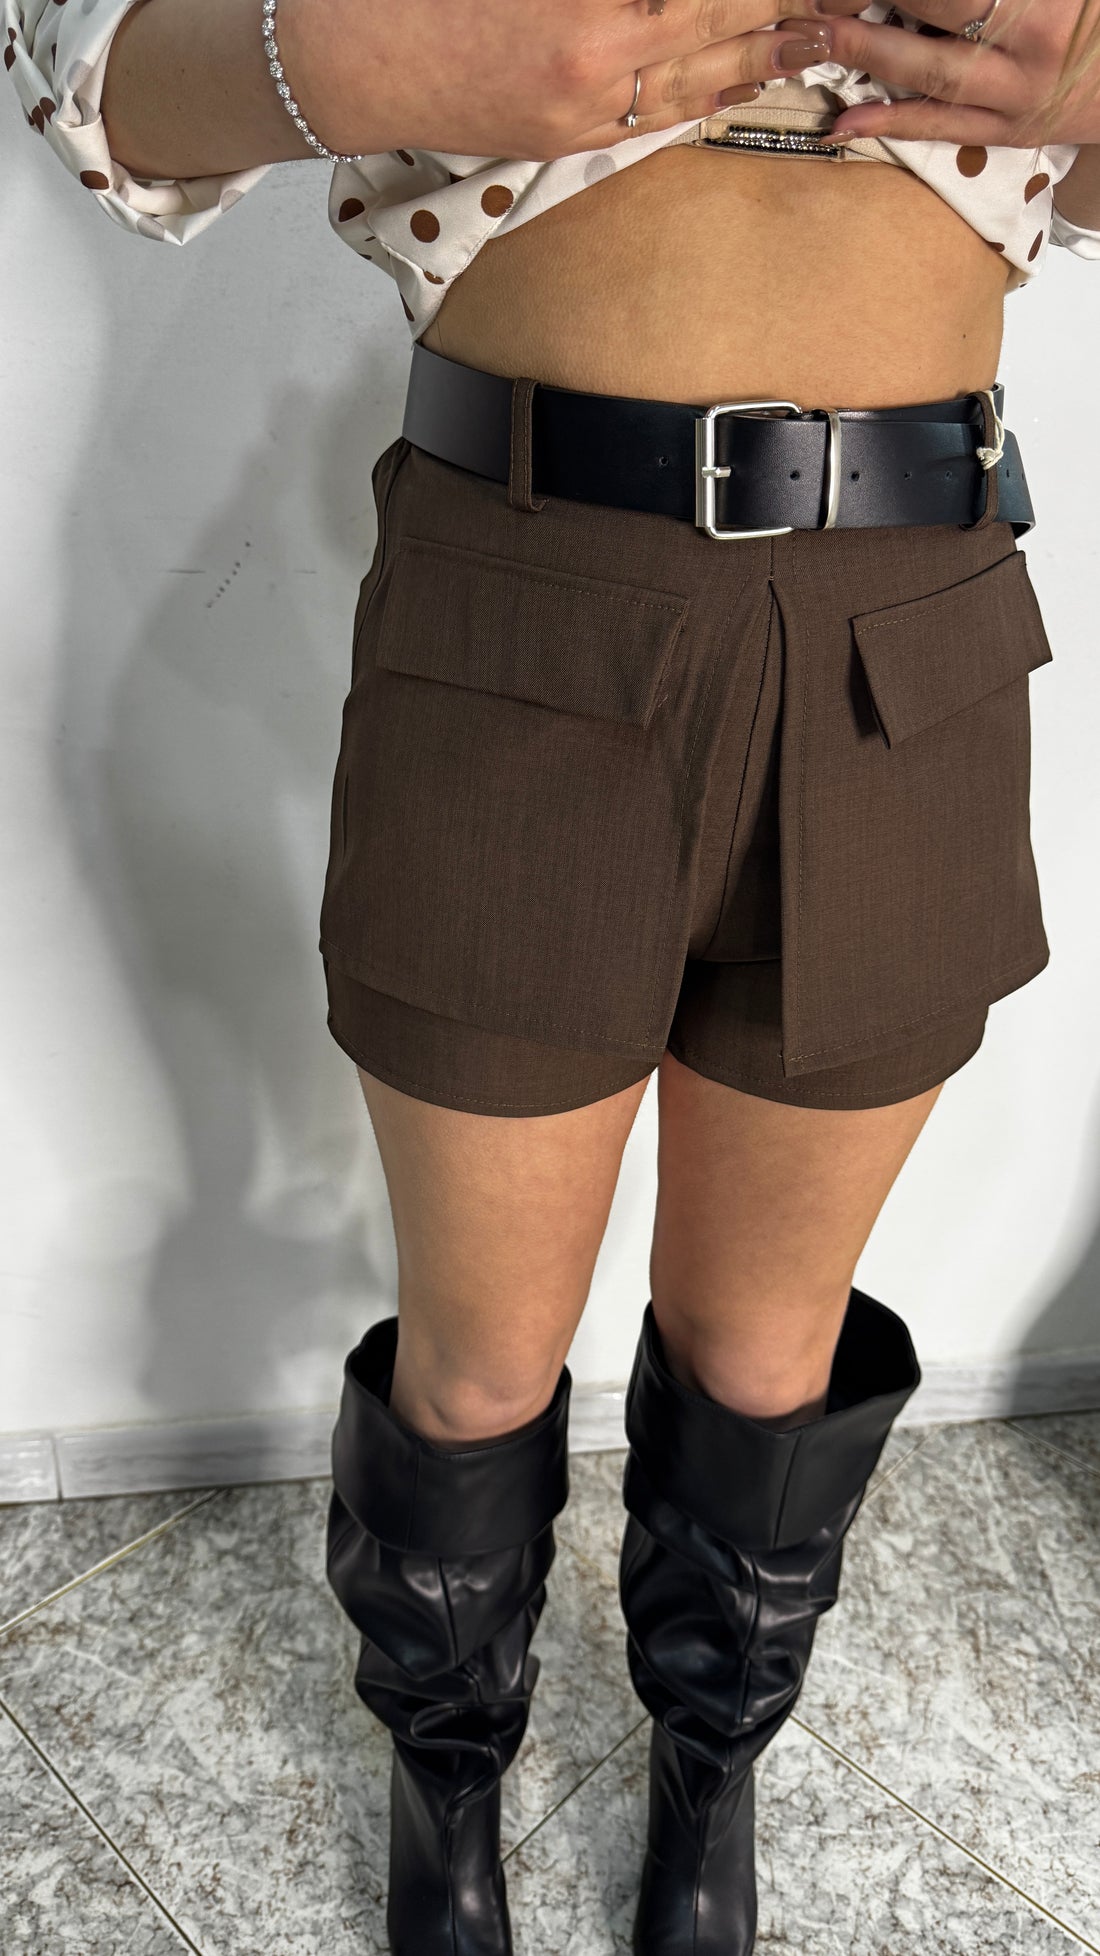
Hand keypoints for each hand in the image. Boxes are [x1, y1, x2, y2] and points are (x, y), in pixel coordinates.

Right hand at [278, 0, 869, 162]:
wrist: (350, 59)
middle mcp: (598, 45)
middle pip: (716, 11)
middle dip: (775, 1)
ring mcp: (587, 100)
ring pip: (701, 69)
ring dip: (766, 47)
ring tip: (819, 32)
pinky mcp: (570, 135)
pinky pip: (659, 113)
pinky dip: (711, 89)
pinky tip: (748, 75)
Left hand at [814, 0, 1099, 146]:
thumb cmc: (1094, 13)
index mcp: (1043, 0)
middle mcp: (1031, 46)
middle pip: (940, 9)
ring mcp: (1019, 95)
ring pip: (933, 74)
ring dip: (869, 54)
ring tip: (816, 38)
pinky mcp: (1011, 133)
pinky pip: (944, 128)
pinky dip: (892, 123)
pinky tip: (845, 121)